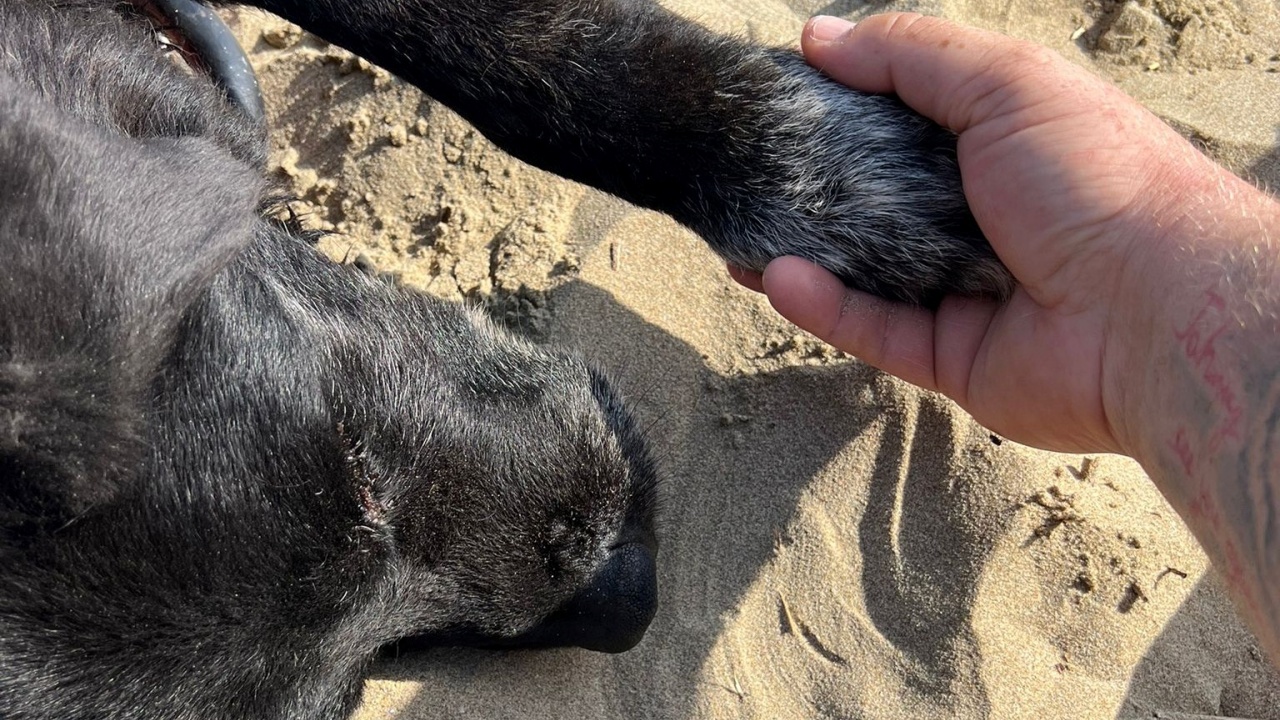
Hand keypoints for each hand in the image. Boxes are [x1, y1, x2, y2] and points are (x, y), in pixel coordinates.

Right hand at [734, 13, 1233, 454]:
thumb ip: (911, 58)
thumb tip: (821, 37)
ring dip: (801, 254)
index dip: (841, 112)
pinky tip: (775, 278)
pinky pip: (875, 330)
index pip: (901, 124)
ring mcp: (965, 291)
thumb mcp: (1006, 85)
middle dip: (810, 193)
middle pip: (875, 202)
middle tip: (745, 177)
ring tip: (735, 237)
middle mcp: (981, 218)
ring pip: (865, 273)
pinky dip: (824, 307)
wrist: (1156, 309)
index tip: (778, 102)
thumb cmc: (1096, 180)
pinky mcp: (953, 358)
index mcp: (1001, 147)